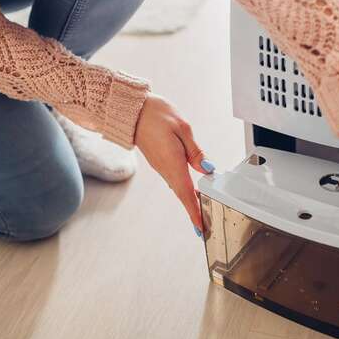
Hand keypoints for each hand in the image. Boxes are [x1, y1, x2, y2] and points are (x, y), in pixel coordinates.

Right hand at [134, 94, 210, 230]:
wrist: (131, 110)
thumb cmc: (155, 114)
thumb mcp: (183, 128)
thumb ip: (196, 151)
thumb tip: (207, 168)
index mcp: (173, 161)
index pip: (187, 192)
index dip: (195, 211)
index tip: (201, 227)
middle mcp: (165, 168)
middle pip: (183, 194)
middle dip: (194, 210)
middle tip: (205, 226)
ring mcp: (161, 166)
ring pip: (178, 188)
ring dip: (190, 201)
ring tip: (202, 213)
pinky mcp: (159, 162)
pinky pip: (174, 180)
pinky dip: (184, 189)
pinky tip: (191, 191)